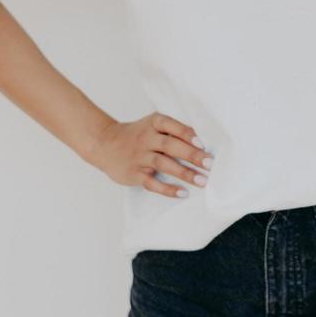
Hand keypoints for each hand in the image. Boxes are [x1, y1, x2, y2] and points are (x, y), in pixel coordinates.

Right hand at [87, 112, 212, 198]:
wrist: (105, 144)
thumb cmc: (137, 135)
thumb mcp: (152, 125)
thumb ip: (174, 131)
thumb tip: (203, 143)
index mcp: (154, 123)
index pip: (172, 126)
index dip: (187, 134)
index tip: (203, 144)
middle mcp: (146, 138)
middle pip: (170, 146)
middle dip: (191, 155)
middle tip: (209, 164)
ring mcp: (139, 156)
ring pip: (163, 164)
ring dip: (184, 173)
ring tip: (202, 181)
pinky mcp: (134, 173)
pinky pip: (152, 182)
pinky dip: (167, 189)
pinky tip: (182, 193)